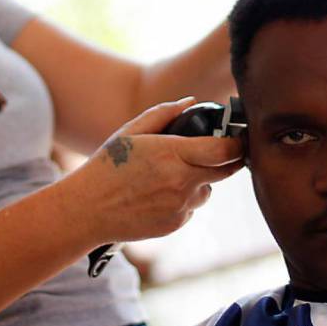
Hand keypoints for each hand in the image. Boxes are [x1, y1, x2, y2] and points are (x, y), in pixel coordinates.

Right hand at [67, 98, 243, 242]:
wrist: (87, 210)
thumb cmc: (107, 167)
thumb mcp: (131, 132)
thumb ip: (164, 114)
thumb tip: (191, 101)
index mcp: (172, 154)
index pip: (225, 150)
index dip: (238, 143)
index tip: (238, 137)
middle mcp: (181, 182)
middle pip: (226, 171)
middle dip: (227, 160)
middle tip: (217, 152)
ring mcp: (180, 206)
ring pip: (207, 190)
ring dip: (200, 181)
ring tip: (169, 175)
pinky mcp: (175, 224)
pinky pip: (191, 207)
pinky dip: (183, 199)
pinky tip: (157, 194)